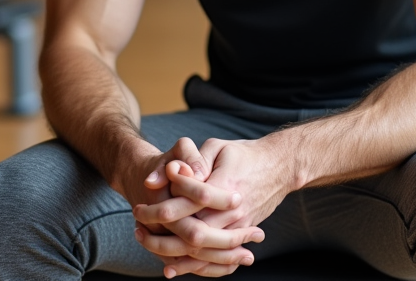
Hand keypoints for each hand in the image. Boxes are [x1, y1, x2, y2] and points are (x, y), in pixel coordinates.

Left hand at [135, 137, 295, 276]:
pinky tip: (171, 266)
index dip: (164, 200)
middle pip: (193, 232)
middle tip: (136, 222)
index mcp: (226, 186)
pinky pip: (217, 261)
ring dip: (170, 251)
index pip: (189, 200)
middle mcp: (234, 212)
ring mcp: (239, 227)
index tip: (142, 194)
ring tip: (144, 240)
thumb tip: (170, 172)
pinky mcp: (241, 236)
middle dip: (160, 232)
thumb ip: (192, 158)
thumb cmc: (243, 154)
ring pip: (202, 252)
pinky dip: (193, 267)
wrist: (278, 167)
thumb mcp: (217, 147)